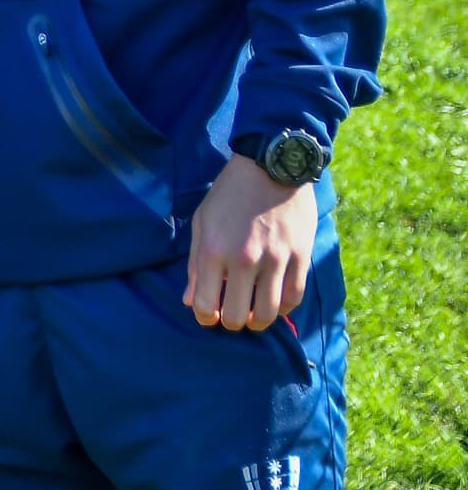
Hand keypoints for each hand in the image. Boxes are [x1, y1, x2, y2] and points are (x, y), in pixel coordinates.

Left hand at [184, 155, 317, 330]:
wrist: (270, 167)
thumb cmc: (229, 194)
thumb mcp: (202, 223)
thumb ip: (194, 264)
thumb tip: (190, 301)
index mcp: (213, 249)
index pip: (205, 305)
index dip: (204, 318)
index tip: (207, 316)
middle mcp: (243, 259)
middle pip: (236, 316)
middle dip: (230, 322)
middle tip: (231, 315)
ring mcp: (275, 259)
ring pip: (267, 314)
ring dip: (257, 321)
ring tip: (252, 315)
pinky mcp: (301, 257)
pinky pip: (293, 298)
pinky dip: (282, 308)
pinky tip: (273, 303)